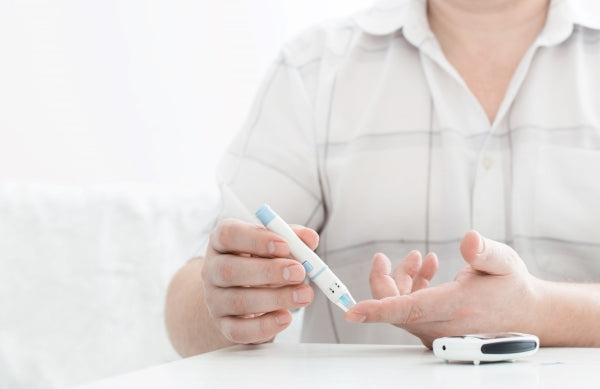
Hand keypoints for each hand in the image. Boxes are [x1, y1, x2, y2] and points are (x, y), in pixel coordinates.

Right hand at [202, 218, 316, 344]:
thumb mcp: (274, 244)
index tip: (285, 245)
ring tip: (305, 295)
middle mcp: (212, 269)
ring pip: (238, 301)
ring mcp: (214, 299)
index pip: (228, 235)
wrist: (242, 292)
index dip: (256, 240)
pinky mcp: (223, 324)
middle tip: (299, 272)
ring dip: (275, 298)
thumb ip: (292, 238)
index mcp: (221, 241)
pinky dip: (265, 326)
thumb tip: (310, 239)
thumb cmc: (260, 261)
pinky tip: (285, 317)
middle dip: (268, 272)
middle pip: (230, 270)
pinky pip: (239, 330)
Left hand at [344, 230, 540, 347]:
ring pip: (402, 308)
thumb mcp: (504, 262)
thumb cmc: (513, 287)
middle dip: (386, 280)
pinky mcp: (437, 329)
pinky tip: (425, 270)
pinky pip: (411, 311)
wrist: (528, 314)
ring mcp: (439, 330)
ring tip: (418, 258)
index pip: (409, 311)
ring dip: (402, 282)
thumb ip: (485, 252)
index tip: (352, 311)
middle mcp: (443, 325)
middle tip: (384, 258)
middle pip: (396, 308)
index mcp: (456, 307)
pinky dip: (411, 290)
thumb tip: (468, 240)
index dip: (378, 310)